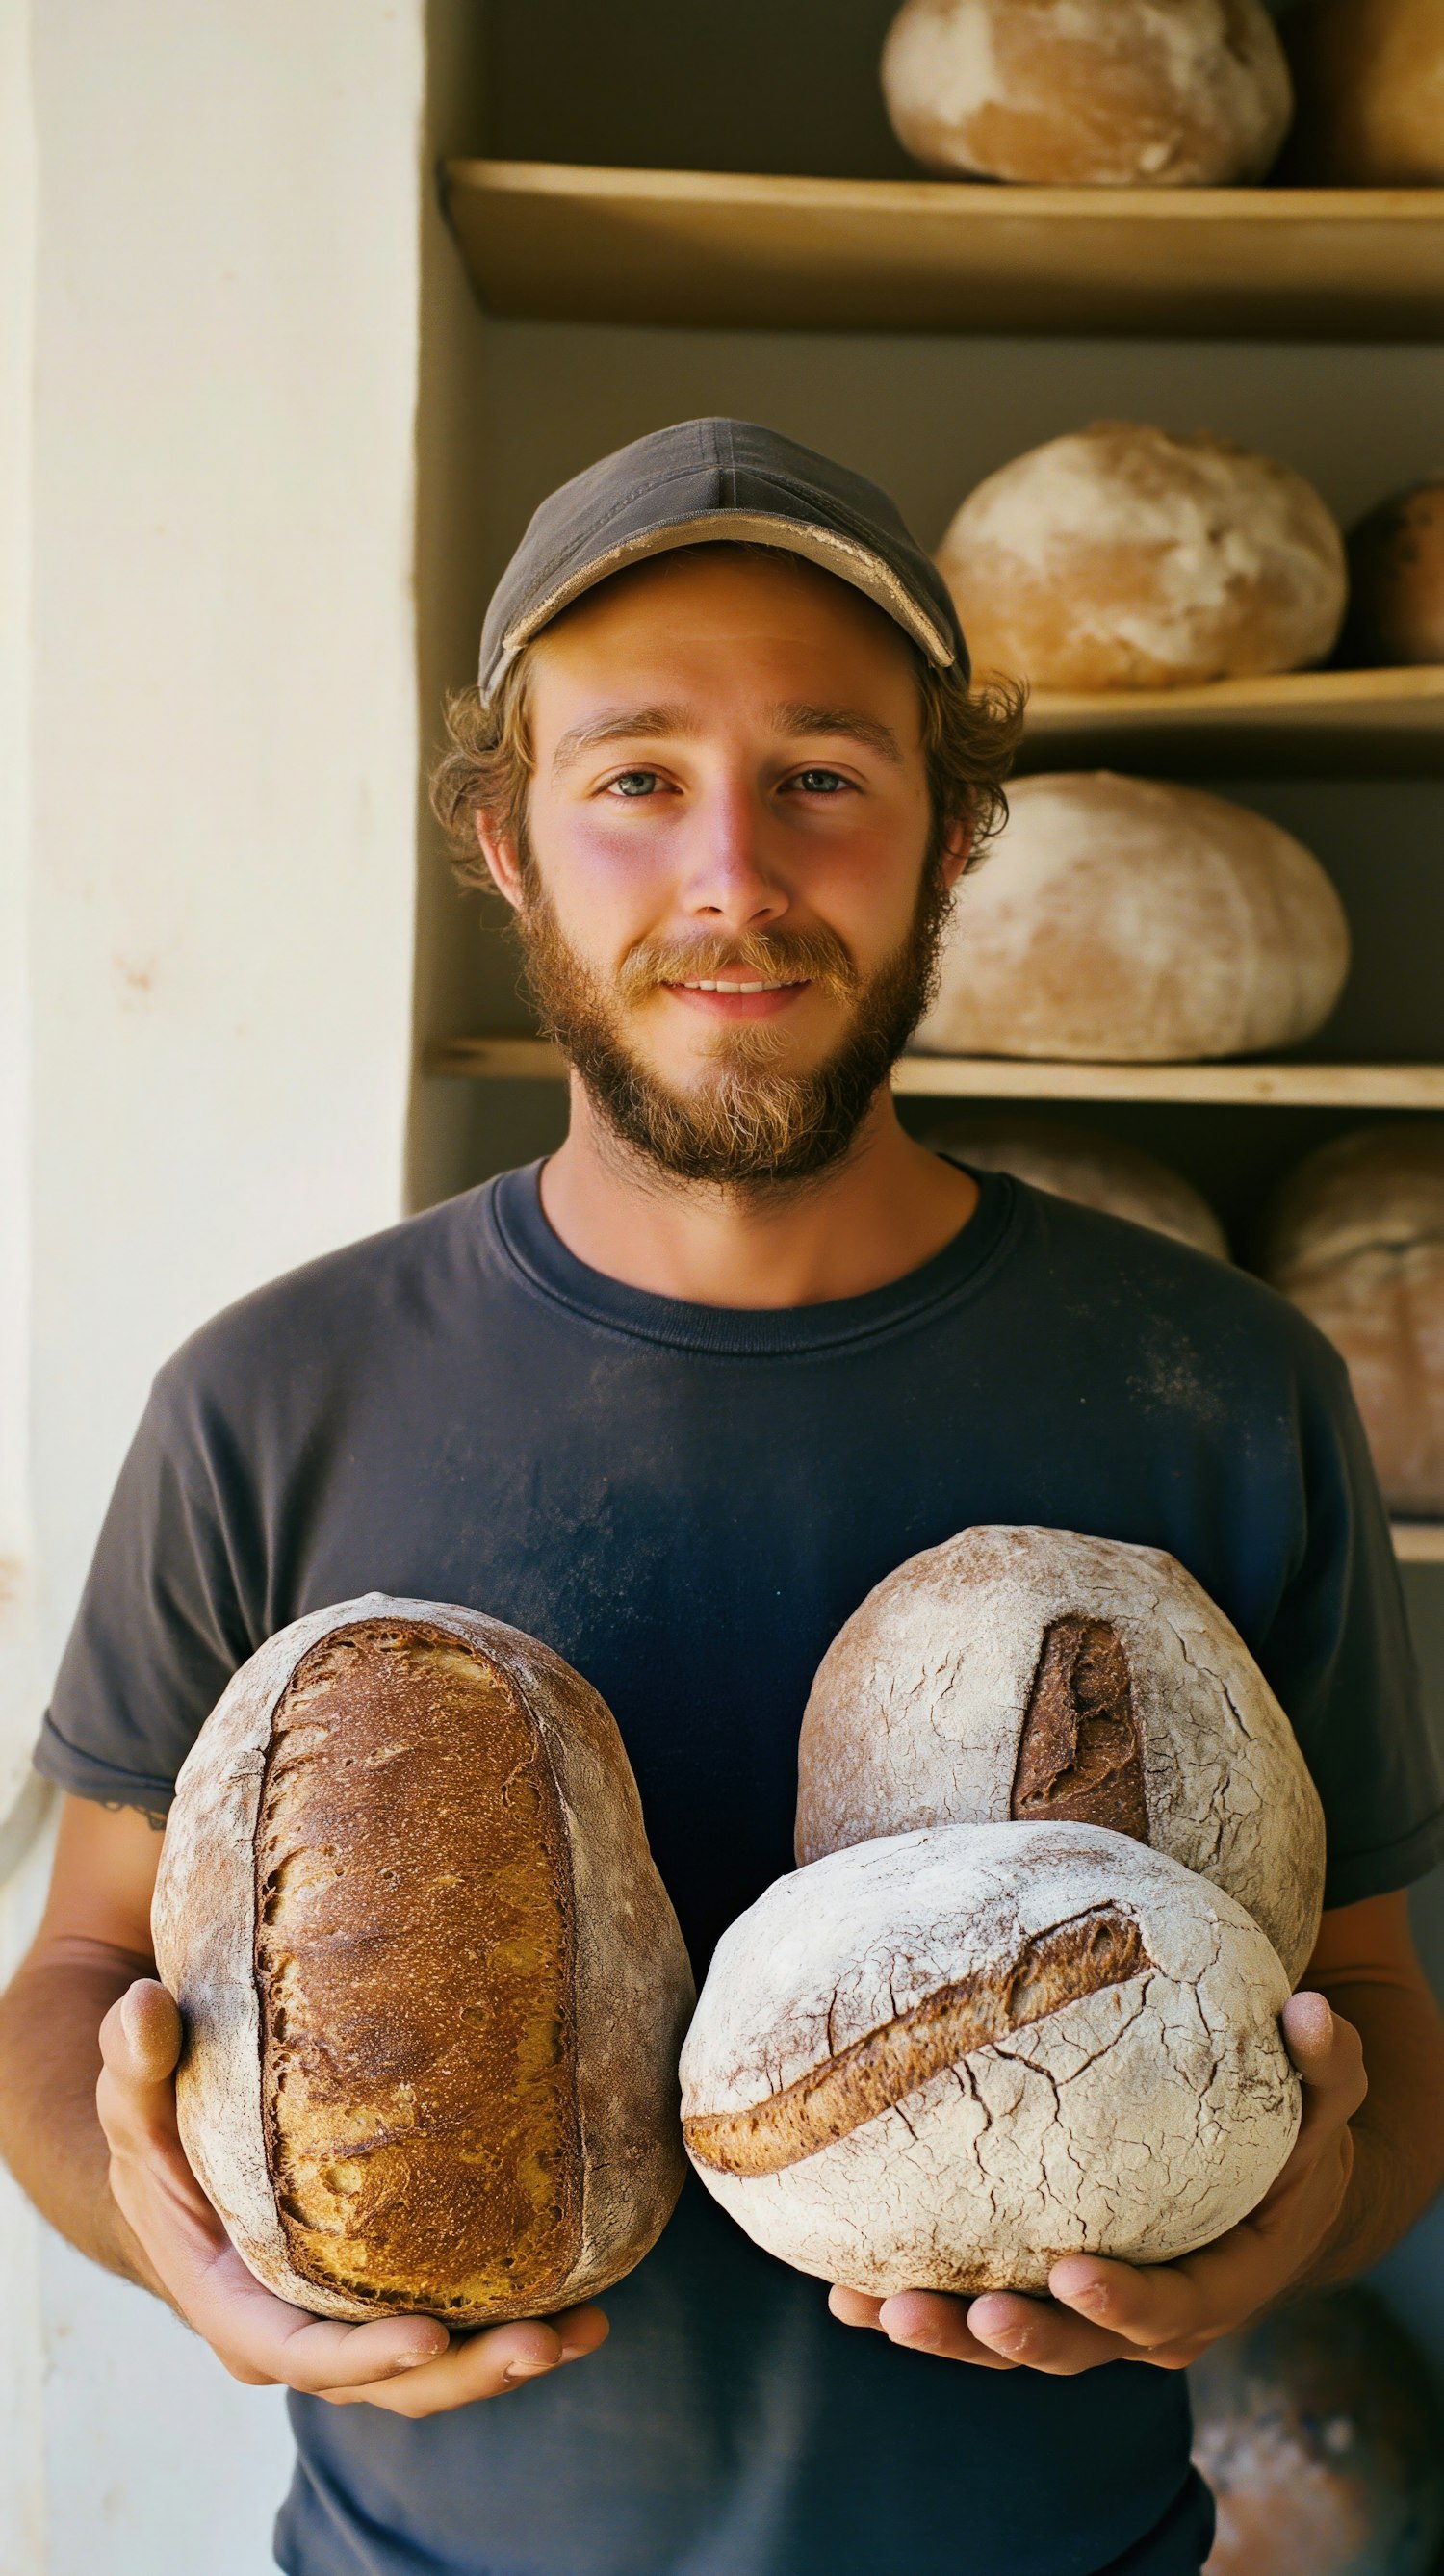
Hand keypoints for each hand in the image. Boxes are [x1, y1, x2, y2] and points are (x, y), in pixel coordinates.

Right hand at [97, 1977, 608, 2413]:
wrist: (178, 2155)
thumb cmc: (159, 2124)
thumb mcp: (133, 2094)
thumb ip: (135, 2061)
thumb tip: (141, 2010)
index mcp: (232, 2304)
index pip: (297, 2354)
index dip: (363, 2356)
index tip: (428, 2338)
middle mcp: (296, 2332)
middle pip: (387, 2382)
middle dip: (465, 2375)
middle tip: (544, 2343)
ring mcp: (349, 2322)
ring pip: (434, 2368)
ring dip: (508, 2358)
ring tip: (587, 2331)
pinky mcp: (390, 2294)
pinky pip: (459, 2322)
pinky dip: (517, 2316)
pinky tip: (591, 2298)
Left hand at [830, 1990, 1364, 2376]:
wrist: (1269, 2194)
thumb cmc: (1294, 2137)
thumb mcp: (1324, 2103)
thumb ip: (1323, 2065)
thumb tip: (1310, 2007)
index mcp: (1218, 2284)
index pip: (1169, 2311)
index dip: (1120, 2303)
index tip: (1068, 2271)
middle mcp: (1149, 2322)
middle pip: (1074, 2349)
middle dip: (1011, 2338)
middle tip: (950, 2313)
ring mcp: (1090, 2317)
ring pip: (1011, 2345)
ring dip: (941, 2335)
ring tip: (868, 2308)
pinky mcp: (1043, 2299)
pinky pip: (977, 2312)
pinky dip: (914, 2308)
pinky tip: (844, 2294)